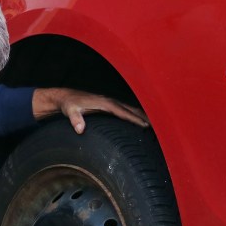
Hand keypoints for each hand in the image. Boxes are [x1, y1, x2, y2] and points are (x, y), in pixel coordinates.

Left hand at [32, 87, 148, 133]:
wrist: (66, 97)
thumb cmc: (69, 105)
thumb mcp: (69, 111)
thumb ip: (75, 119)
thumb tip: (80, 129)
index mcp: (104, 103)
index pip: (123, 112)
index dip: (134, 119)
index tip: (145, 125)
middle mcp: (110, 101)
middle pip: (131, 109)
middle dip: (144, 116)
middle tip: (158, 126)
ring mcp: (111, 102)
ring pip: (130, 108)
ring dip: (142, 114)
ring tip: (155, 124)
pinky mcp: (109, 104)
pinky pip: (126, 109)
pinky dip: (135, 113)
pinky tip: (141, 119)